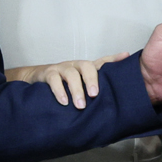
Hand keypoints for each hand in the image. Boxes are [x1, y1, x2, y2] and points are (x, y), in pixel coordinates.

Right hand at [8, 51, 130, 107]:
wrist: (37, 79)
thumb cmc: (64, 84)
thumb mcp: (81, 85)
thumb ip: (96, 88)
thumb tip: (116, 96)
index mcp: (86, 68)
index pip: (101, 62)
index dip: (113, 59)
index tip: (125, 56)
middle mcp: (75, 65)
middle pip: (87, 66)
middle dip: (91, 80)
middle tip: (94, 95)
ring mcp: (62, 68)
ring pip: (71, 74)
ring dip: (76, 90)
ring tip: (80, 105)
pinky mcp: (48, 73)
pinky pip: (54, 79)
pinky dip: (59, 91)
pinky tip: (64, 102)